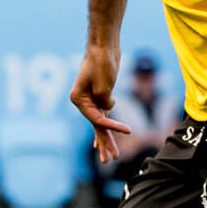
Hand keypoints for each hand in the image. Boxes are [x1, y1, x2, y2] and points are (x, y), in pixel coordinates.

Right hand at [71, 44, 131, 160]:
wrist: (103, 46)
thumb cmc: (101, 61)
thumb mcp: (103, 82)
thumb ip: (104, 99)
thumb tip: (108, 107)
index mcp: (78, 99)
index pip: (96, 119)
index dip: (112, 126)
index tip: (128, 131)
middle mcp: (82, 101)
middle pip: (95, 126)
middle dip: (104, 144)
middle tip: (111, 160)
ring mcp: (91, 100)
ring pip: (100, 124)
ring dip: (107, 139)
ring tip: (113, 157)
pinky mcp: (101, 97)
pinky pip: (104, 116)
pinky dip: (108, 127)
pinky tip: (109, 139)